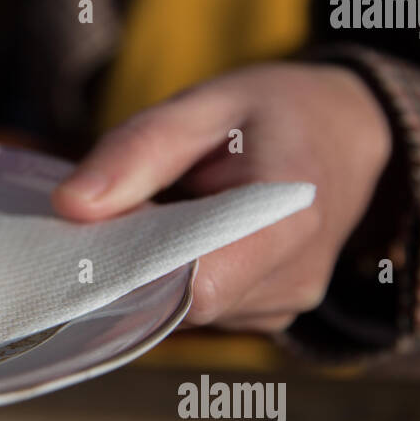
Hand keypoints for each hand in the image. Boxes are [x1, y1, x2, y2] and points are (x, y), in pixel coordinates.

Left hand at [52, 63, 393, 331]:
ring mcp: (284, 306)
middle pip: (183, 301)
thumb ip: (139, 151)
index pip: (198, 284)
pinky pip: (202, 308)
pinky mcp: (269, 316)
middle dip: (136, 261)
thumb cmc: (275, 111)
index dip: (136, 267)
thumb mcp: (206, 104)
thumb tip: (70, 206)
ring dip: (156, 268)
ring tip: (166, 209)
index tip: (95, 233)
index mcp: (289, 219)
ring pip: (185, 310)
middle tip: (119, 208)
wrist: (350, 133)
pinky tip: (184, 233)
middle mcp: (293, 278)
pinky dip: (178, 276)